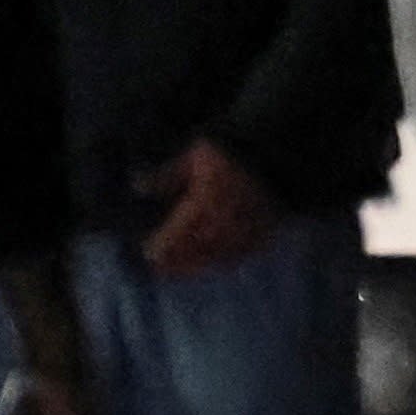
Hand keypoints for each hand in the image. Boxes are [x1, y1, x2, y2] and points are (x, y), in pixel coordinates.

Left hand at [141, 142, 285, 274]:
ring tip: (187, 268)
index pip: (177, 235)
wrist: (279, 144)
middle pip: (197, 252)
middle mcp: (224, 223)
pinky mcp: (267, 231)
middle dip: (178, 263)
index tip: (149, 254)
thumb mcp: (194, 156)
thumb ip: (166, 176)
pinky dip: (228, 259)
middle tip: (163, 270)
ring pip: (219, 257)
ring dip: (200, 265)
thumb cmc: (229, 147)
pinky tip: (219, 260)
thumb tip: (137, 187)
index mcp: (203, 205)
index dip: (162, 248)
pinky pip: (244, 253)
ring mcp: (247, 230)